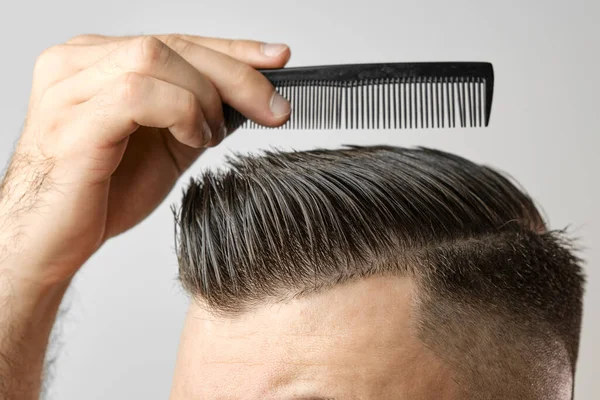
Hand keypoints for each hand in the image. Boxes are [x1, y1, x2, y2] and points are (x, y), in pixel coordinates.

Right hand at [0, 34, 290, 283]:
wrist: (54, 243)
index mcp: (98, 62)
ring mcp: (69, 89)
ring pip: (156, 57)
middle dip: (236, 74)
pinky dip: (181, 112)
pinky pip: (138, 94)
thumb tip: (250, 96)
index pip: (175, 40)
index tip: (276, 58)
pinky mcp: (71, 122)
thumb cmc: (104, 193)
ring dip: (204, 97)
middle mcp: (78, 64)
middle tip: (275, 107)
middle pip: (171, 43)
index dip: (231, 48)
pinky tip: (194, 138)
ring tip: (212, 136)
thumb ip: (197, 113)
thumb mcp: (167, 144)